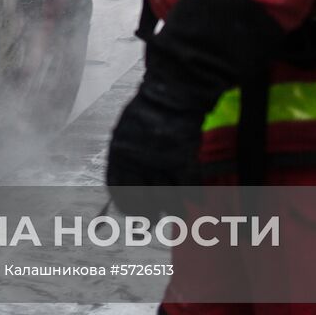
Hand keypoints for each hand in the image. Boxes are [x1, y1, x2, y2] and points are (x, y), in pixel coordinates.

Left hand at [103, 83, 204, 217]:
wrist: (172, 93)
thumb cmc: (148, 111)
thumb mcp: (125, 132)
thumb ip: (125, 157)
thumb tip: (128, 183)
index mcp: (119, 152)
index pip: (117, 189)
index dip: (126, 205)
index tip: (134, 213)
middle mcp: (137, 159)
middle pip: (142, 199)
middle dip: (148, 215)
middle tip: (154, 221)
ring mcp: (161, 159)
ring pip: (167, 197)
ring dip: (173, 209)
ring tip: (177, 214)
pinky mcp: (184, 157)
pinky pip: (189, 186)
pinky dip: (195, 196)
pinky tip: (197, 201)